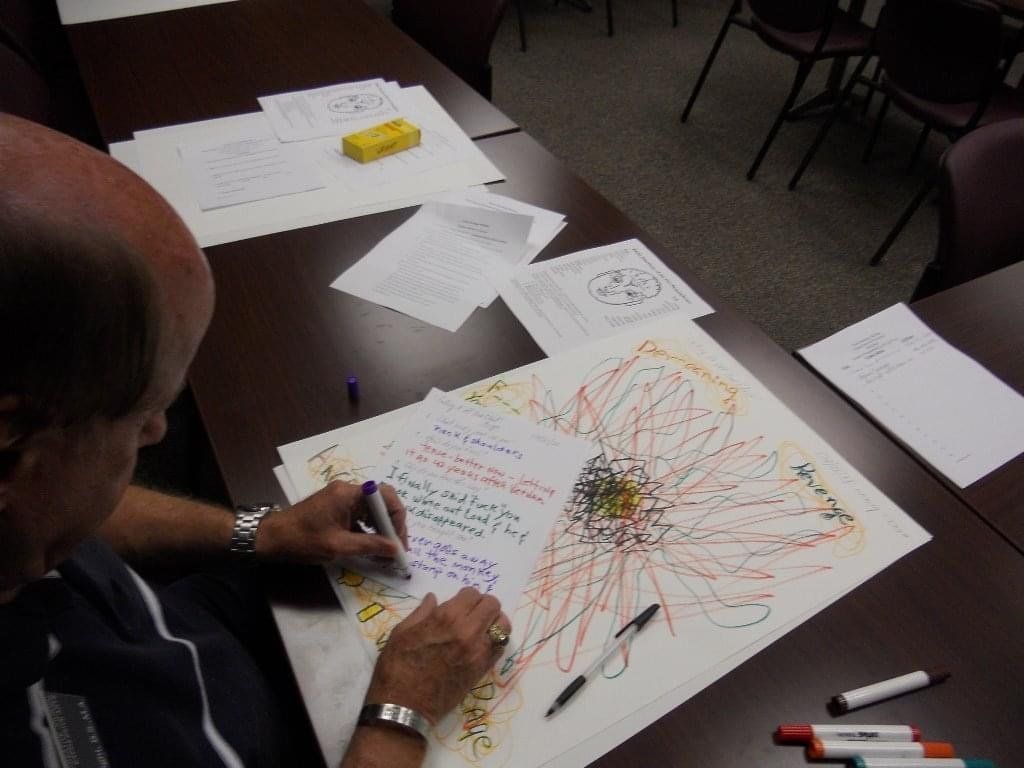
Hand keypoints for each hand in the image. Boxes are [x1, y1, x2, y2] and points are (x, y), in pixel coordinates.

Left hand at [255, 480, 407, 563]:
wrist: (271, 538)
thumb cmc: (302, 540)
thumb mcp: (338, 546)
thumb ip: (369, 545)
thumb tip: (395, 549)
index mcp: (348, 493)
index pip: (385, 496)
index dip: (397, 518)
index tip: (400, 541)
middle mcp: (348, 491)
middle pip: (381, 502)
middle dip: (392, 525)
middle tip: (397, 549)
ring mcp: (341, 499)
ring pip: (372, 511)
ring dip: (381, 530)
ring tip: (387, 553)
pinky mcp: (336, 508)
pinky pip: (360, 516)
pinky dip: (369, 531)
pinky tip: (372, 549)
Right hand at [364, 588, 511, 723]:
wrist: (404, 705)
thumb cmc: (398, 666)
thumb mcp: (402, 632)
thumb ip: (421, 612)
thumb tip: (433, 598)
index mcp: (447, 617)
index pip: (473, 593)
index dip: (466, 596)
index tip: (459, 603)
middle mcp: (468, 630)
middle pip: (492, 605)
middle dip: (483, 605)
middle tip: (472, 613)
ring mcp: (478, 651)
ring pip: (502, 625)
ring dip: (494, 622)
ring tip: (481, 627)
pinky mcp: (482, 669)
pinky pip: (500, 647)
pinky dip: (495, 641)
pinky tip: (482, 644)